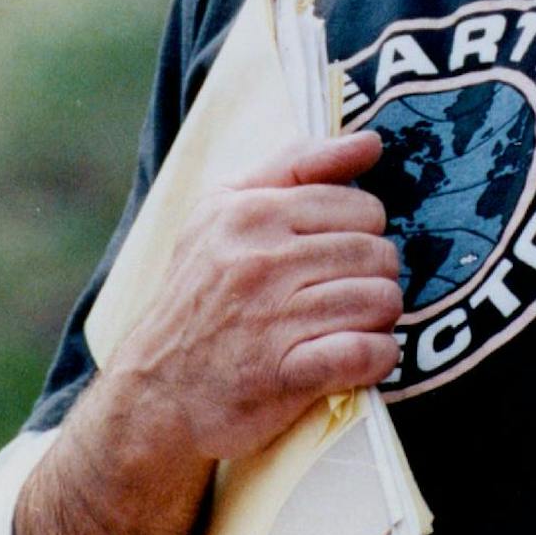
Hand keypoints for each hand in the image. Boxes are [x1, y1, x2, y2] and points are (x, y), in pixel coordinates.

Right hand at [106, 130, 400, 463]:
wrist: (154, 393)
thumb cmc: (198, 295)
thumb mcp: (224, 210)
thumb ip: (297, 165)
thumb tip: (371, 141)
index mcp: (251, 212)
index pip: (361, 207)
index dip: (362, 234)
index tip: (336, 257)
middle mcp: (262, 260)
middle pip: (378, 254)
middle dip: (373, 278)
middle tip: (344, 296)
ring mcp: (274, 318)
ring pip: (381, 301)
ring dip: (378, 320)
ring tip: (349, 325)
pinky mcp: (286, 374)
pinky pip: (368, 353)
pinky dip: (377, 358)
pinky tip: (358, 358)